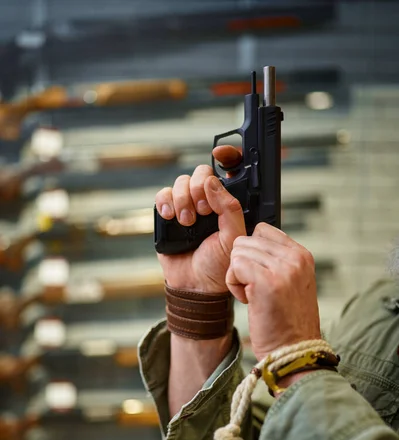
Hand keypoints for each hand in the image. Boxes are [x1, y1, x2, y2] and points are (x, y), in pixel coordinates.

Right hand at [155, 146, 244, 293]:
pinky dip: (165, 202)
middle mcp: (207, 201)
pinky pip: (162, 195)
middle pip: (201, 173)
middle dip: (199, 189)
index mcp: (227, 204)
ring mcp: (186, 206)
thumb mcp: (234, 237)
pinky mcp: (168, 214)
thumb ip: (229, 208)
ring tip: (187, 222)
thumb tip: (212, 183)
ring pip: (180, 182)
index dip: (227, 156)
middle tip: (204, 212)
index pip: (228, 171)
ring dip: (183, 200)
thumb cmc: (218, 265)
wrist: (195, 285)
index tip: (221, 153)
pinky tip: (171, 217)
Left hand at [226, 222, 321, 359]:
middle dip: (243, 265)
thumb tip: (248, 244)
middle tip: (255, 290)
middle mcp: (295, 258)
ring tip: (254, 297)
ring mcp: (283, 268)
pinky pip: (235, 266)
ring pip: (238, 252)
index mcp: (302, 255)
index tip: (261, 278)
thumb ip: (277, 261)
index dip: (253, 253)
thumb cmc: (286, 323)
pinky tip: (248, 300)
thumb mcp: (292, 284)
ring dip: (237, 276)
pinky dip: (234, 284)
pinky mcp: (266, 282)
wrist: (294, 354)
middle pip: (246, 240)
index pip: (263, 230)